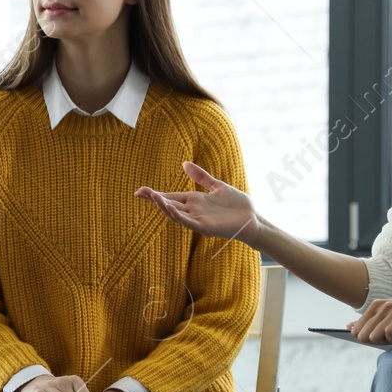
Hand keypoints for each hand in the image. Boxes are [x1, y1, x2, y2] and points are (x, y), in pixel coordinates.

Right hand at [135, 161, 261, 244]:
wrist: (252, 218)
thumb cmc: (236, 204)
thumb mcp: (217, 185)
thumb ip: (201, 176)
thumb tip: (184, 163)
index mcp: (194, 201)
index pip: (170, 196)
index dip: (155, 194)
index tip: (140, 190)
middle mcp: (193, 210)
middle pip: (169, 204)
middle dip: (154, 199)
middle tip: (139, 192)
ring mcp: (198, 219)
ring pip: (176, 213)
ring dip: (163, 206)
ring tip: (152, 197)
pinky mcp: (205, 227)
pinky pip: (189, 222)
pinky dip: (178, 216)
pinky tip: (169, 208)